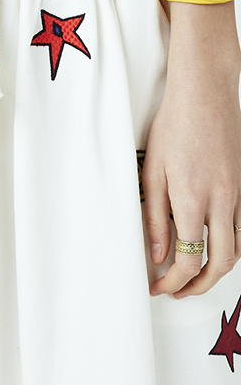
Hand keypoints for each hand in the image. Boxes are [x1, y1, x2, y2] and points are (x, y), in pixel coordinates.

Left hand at [145, 1, 240, 297]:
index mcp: (193, 200)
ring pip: (238, 249)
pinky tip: (208, 247)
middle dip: (199, 286)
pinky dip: (227, 247)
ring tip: (192, 276)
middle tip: (177, 291)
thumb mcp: (152, 173)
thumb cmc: (174, 126)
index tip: (157, 287)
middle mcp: (221, 202)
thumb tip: (159, 255)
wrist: (206, 93)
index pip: (188, 260)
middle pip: (221, 263)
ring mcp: (237, 195)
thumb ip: (155, 218)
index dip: (173, 282)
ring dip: (216, 270)